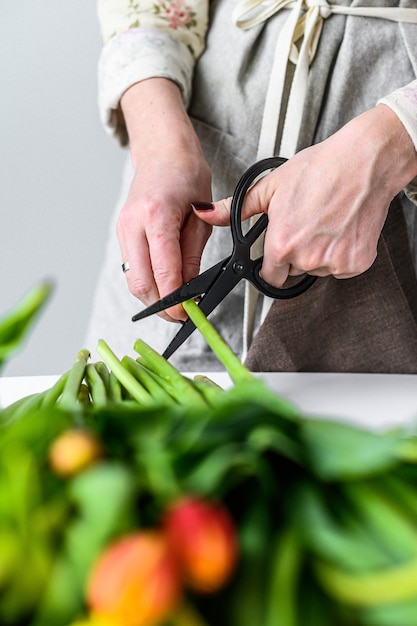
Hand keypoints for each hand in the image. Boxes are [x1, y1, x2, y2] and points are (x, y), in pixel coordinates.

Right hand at [118, 79, 211, 320]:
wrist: (162, 151)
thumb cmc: (186, 176)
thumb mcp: (201, 217)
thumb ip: (192, 256)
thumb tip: (190, 290)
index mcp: (156, 216)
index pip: (163, 271)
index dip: (175, 299)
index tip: (188, 314)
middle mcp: (133, 224)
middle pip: (140, 283)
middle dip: (161, 306)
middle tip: (183, 315)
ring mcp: (123, 229)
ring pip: (132, 280)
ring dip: (153, 297)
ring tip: (177, 302)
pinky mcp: (121, 233)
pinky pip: (131, 269)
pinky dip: (147, 282)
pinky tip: (164, 284)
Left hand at [195, 105, 416, 286]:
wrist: (366, 161)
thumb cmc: (321, 169)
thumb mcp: (270, 187)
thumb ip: (236, 208)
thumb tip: (207, 213)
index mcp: (282, 245)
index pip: (269, 277)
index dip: (272, 263)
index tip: (279, 250)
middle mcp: (307, 259)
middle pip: (294, 271)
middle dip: (296, 254)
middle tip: (306, 225)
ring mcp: (334, 263)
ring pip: (318, 269)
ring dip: (319, 253)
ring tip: (325, 221)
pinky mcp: (357, 263)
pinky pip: (341, 268)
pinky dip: (341, 253)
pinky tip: (341, 228)